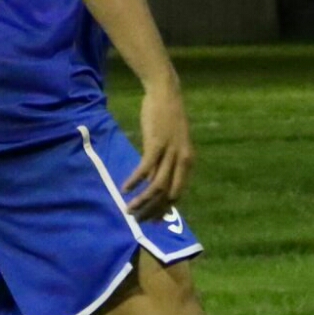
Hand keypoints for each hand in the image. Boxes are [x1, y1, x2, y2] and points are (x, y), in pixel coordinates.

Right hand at [123, 80, 192, 217]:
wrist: (166, 93)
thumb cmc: (167, 118)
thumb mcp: (170, 144)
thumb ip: (163, 164)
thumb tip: (151, 183)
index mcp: (188, 162)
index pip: (178, 194)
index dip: (165, 210)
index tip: (153, 221)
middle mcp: (183, 160)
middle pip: (168, 195)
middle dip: (153, 211)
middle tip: (138, 220)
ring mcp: (170, 153)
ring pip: (157, 186)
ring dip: (142, 201)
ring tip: (128, 210)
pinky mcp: (157, 144)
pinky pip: (145, 169)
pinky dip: (134, 181)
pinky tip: (124, 189)